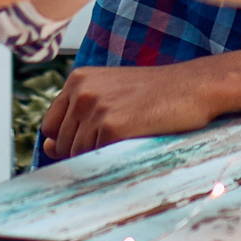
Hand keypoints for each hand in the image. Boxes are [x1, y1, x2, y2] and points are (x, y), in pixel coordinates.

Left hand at [39, 62, 223, 160]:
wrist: (192, 87)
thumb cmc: (155, 94)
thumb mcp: (110, 96)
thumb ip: (77, 118)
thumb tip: (47, 148)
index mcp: (77, 79)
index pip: (49, 125)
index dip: (66, 141)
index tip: (91, 141)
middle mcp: (81, 91)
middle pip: (61, 143)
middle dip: (81, 152)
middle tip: (116, 141)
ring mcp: (95, 108)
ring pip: (76, 154)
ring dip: (98, 157)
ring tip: (127, 140)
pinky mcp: (111, 126)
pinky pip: (95, 158)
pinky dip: (109, 160)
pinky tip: (130, 146)